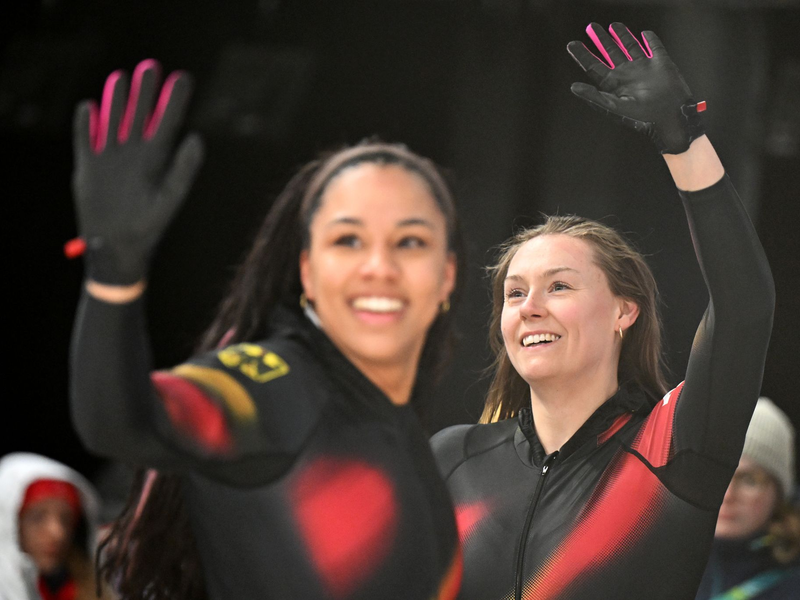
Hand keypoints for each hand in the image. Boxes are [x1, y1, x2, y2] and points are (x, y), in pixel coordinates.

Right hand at [72, 59, 203, 284]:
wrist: (118, 248)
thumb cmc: (149, 227)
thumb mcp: (169, 197)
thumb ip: (183, 168)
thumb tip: (198, 137)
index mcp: (157, 160)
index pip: (167, 123)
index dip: (174, 101)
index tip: (183, 78)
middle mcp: (134, 154)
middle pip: (139, 115)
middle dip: (144, 92)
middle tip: (150, 67)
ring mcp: (110, 158)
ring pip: (112, 120)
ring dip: (116, 100)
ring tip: (121, 78)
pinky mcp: (88, 167)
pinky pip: (85, 139)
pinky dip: (85, 125)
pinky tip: (89, 108)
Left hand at [567, 22, 705, 153]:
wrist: (670, 116)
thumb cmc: (642, 116)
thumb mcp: (614, 106)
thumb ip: (593, 96)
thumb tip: (573, 87)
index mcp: (613, 84)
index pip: (594, 66)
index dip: (583, 55)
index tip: (572, 44)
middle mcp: (626, 74)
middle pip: (610, 53)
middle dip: (600, 40)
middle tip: (591, 28)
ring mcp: (643, 68)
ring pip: (630, 47)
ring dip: (622, 36)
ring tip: (613, 25)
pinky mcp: (661, 63)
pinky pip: (655, 47)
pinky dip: (650, 39)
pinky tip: (645, 33)